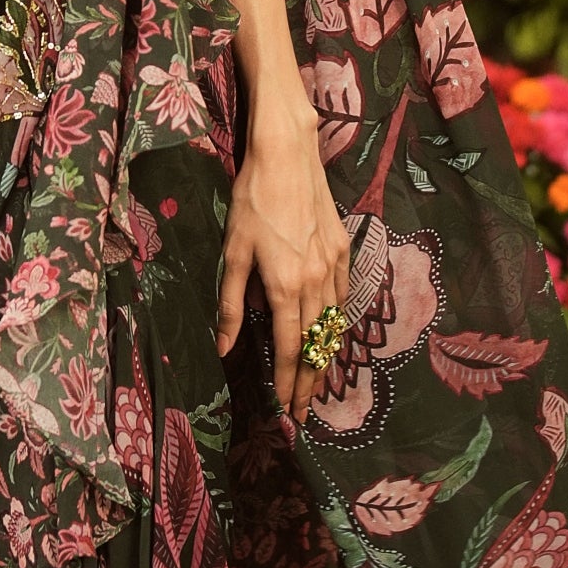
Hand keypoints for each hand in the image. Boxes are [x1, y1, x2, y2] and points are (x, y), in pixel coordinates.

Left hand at [215, 106, 350, 428]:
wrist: (288, 156)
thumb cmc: (252, 200)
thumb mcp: (233, 252)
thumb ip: (229, 303)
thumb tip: (223, 347)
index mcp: (286, 287)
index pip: (290, 350)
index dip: (289, 384)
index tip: (288, 411)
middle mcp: (316, 283)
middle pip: (317, 345)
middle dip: (311, 383)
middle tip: (305, 412)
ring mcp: (334, 266)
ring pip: (334, 324)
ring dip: (327, 356)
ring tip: (319, 381)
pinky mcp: (343, 249)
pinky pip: (343, 296)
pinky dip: (338, 320)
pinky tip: (332, 330)